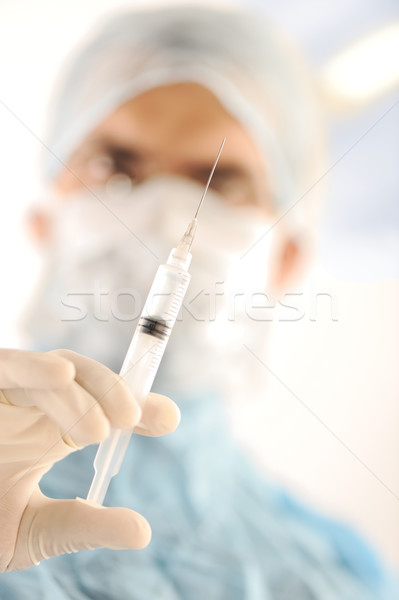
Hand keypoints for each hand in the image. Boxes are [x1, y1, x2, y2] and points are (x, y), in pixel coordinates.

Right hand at [0, 348, 179, 571]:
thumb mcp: (34, 531)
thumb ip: (83, 526)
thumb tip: (142, 530)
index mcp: (49, 428)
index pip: (101, 405)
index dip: (137, 403)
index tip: (168, 419)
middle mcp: (30, 405)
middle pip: (80, 376)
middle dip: (110, 391)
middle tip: (132, 420)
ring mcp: (3, 393)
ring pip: (48, 370)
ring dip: (77, 391)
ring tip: (97, 429)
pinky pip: (2, 364)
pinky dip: (31, 368)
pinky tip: (61, 376)